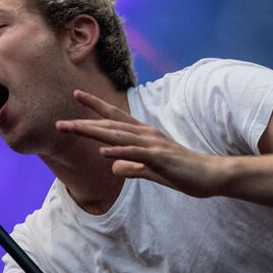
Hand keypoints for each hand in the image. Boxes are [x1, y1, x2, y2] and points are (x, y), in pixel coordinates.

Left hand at [55, 90, 228, 197]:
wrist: (211, 176)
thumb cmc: (184, 173)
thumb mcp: (152, 172)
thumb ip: (133, 167)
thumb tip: (113, 166)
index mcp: (144, 136)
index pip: (115, 118)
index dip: (95, 107)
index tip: (77, 95)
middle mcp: (146, 135)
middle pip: (110, 126)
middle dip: (84, 124)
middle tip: (60, 123)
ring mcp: (153, 145)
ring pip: (118, 136)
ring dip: (93, 132)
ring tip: (72, 130)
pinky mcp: (160, 158)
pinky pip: (136, 153)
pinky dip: (118, 152)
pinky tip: (103, 152)